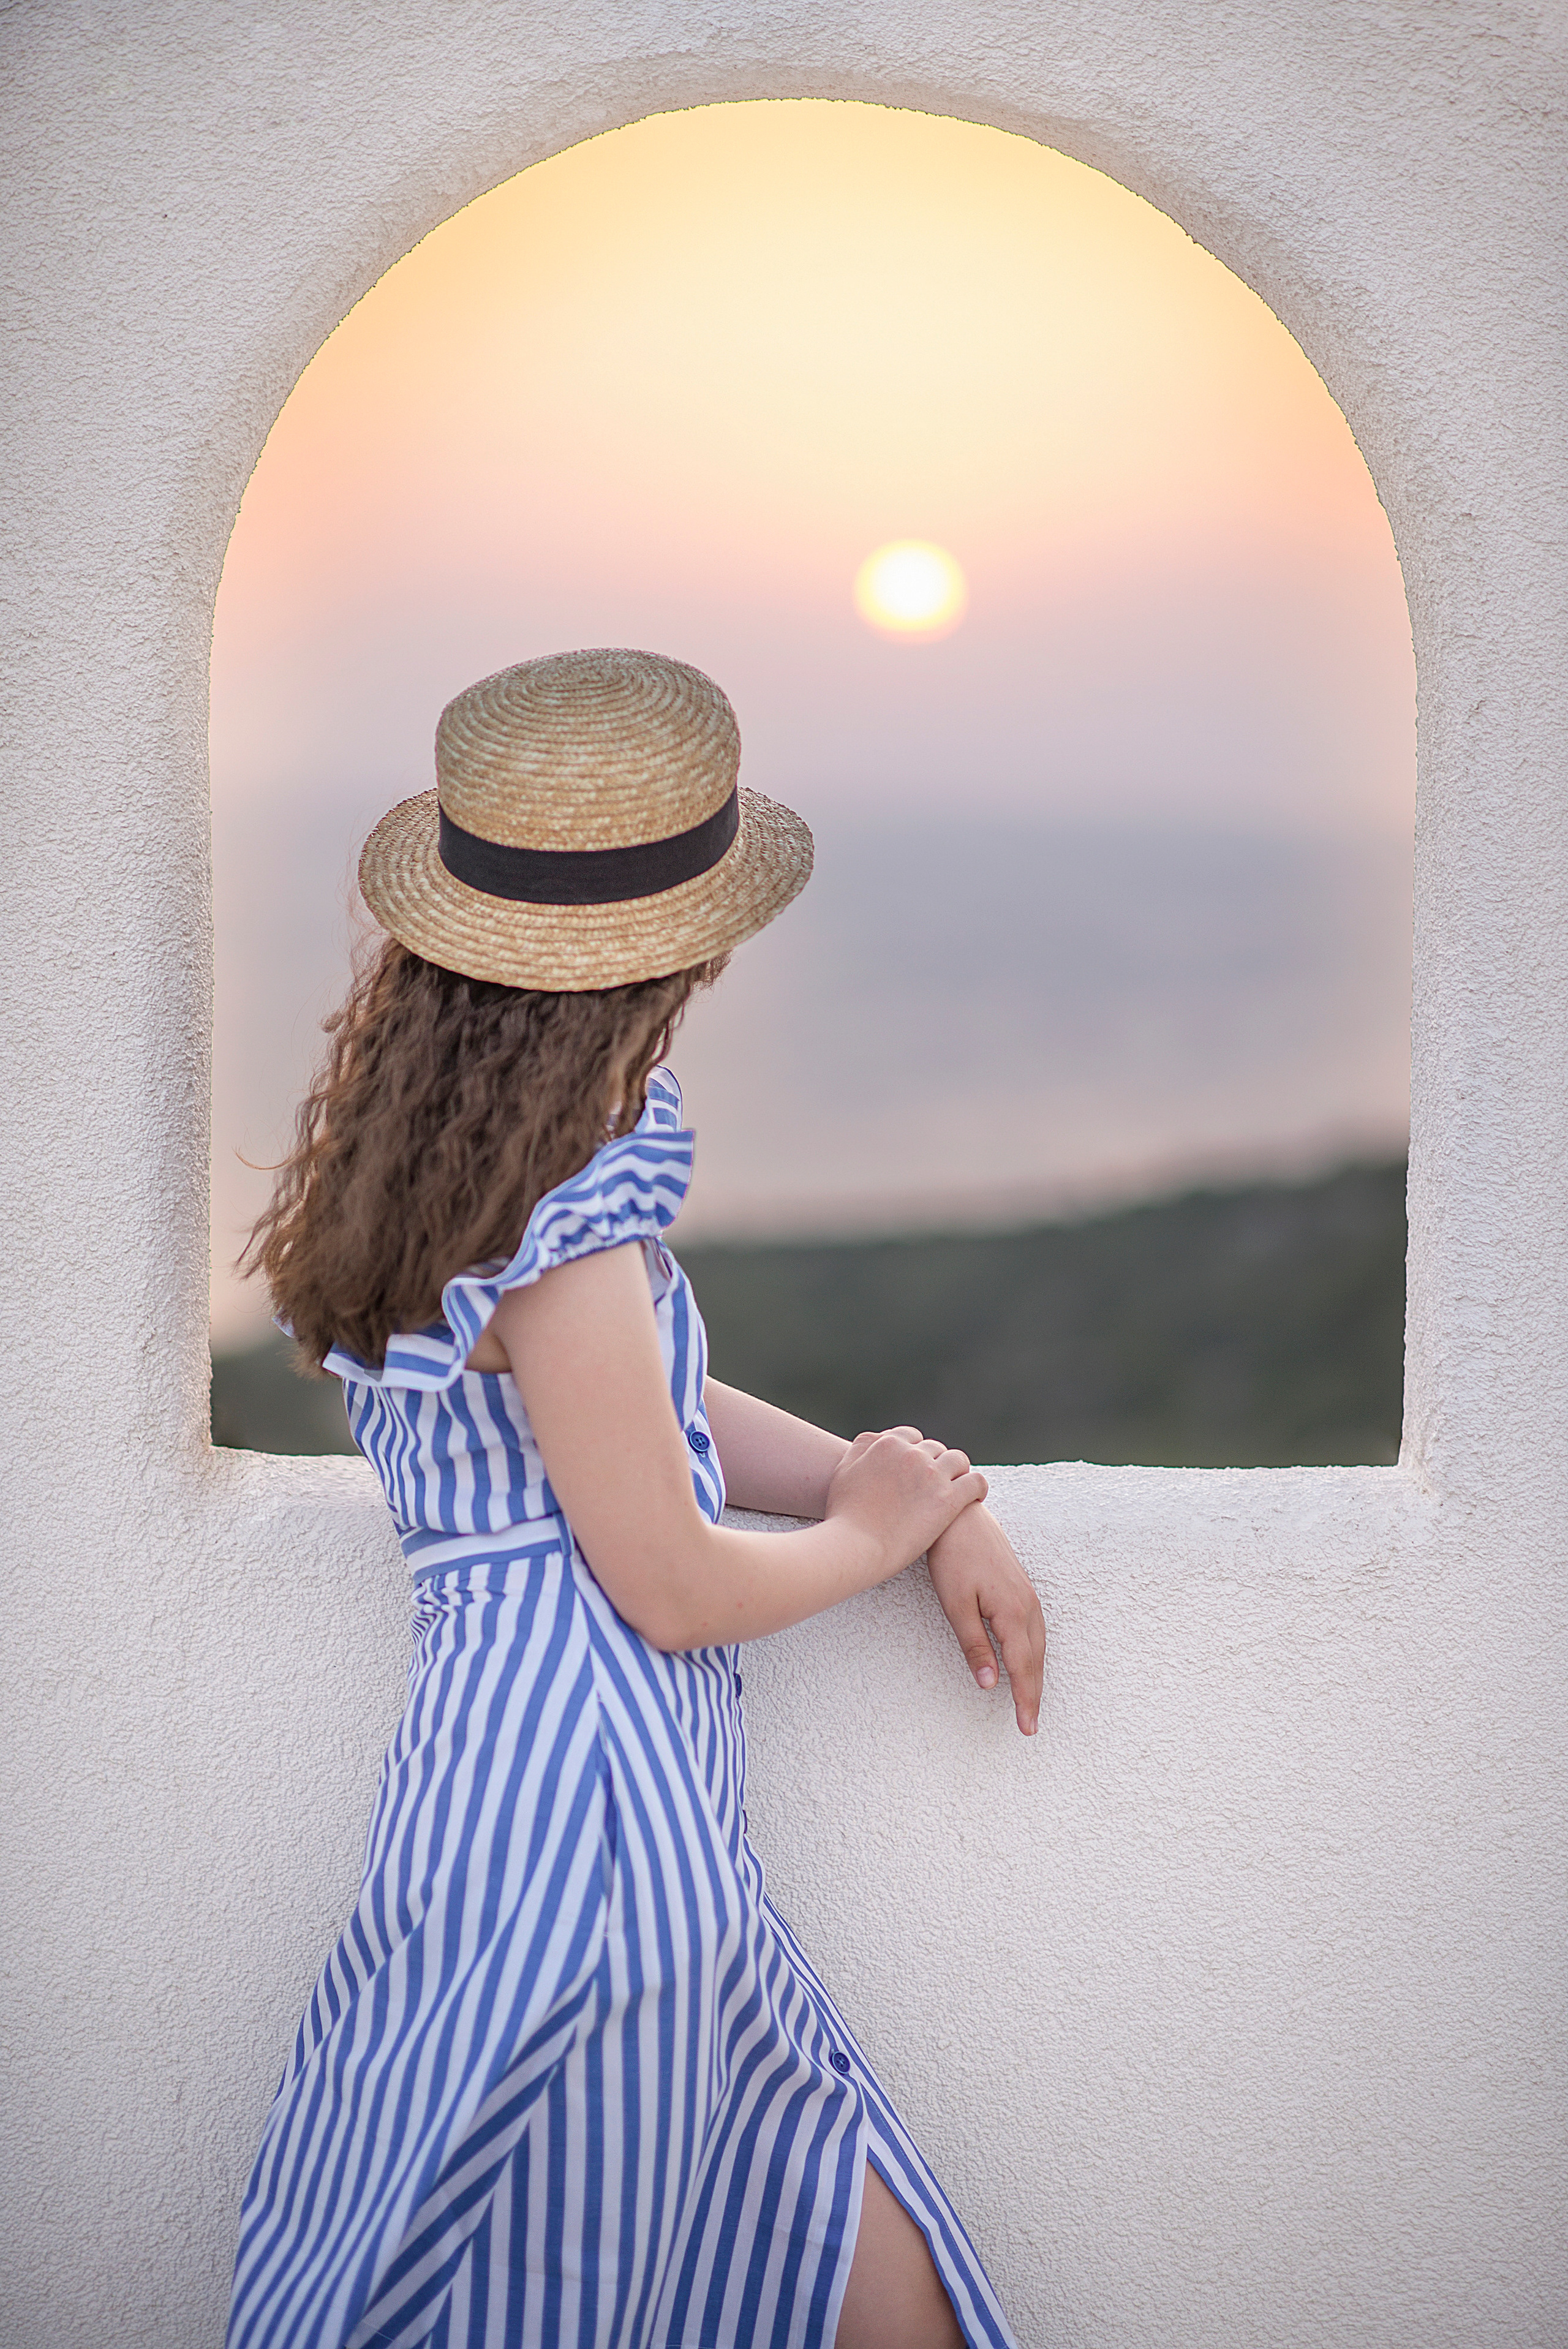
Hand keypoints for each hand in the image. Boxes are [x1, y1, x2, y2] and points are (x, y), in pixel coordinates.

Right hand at [825, 1426, 987, 1576]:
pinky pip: (975, 1482)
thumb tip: (877, 1438)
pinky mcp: (948, 1499)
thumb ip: (861, 1449)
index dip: (915, 1452)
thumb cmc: (845, 1516)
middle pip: (934, 1448)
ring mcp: (932, 1475)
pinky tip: (975, 1498)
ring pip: (958, 1460)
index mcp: (887, 1444)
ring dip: (958, 1471)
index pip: (911, 1437)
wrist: (854, 1546)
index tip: (917, 1468)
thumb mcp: (844, 1471)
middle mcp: (912, 1454)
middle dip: (935, 1463)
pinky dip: (978, 1487)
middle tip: (935, 1483)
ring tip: (958, 1487)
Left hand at [926, 1504, 1044, 1736]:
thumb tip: (990, 1684)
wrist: (960, 1515)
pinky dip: (1034, 1652)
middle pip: (1036, 1660)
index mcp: (1012, 1612)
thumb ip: (974, 1645)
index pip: (1023, 1668)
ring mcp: (1027, 1594)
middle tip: (1030, 1724)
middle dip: (1034, 1694)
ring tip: (1030, 1700)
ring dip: (1036, 1674)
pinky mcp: (1021, 1587)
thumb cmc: (952, 1557)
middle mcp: (1027, 1605)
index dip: (1025, 1700)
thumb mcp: (956, 1604)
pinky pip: (1035, 1629)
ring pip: (1038, 1644)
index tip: (1027, 1728)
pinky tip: (1026, 1659)